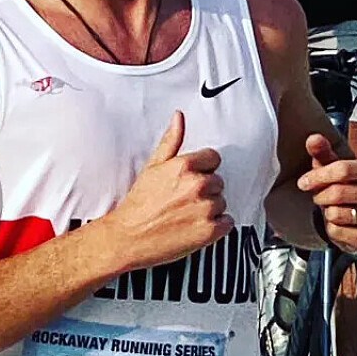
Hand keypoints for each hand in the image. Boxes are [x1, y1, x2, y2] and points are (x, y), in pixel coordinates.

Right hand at [104, 111, 233, 270]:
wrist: (128, 238)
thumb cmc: (138, 204)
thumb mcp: (152, 167)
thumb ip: (171, 141)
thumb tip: (179, 117)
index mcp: (185, 166)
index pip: (213, 158)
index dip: (202, 169)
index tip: (189, 181)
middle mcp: (198, 185)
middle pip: (218, 182)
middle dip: (205, 190)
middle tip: (184, 201)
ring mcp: (205, 208)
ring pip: (222, 203)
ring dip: (210, 209)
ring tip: (187, 215)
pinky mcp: (209, 230)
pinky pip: (228, 223)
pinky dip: (216, 227)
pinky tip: (196, 227)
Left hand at [298, 135, 356, 253]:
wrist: (356, 222)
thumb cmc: (345, 192)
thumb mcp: (333, 171)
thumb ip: (323, 153)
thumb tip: (313, 138)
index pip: (343, 169)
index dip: (318, 176)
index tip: (304, 182)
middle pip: (337, 192)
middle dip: (320, 197)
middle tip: (321, 198)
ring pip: (336, 213)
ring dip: (327, 214)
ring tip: (334, 210)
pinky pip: (339, 232)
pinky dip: (333, 230)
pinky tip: (341, 225)